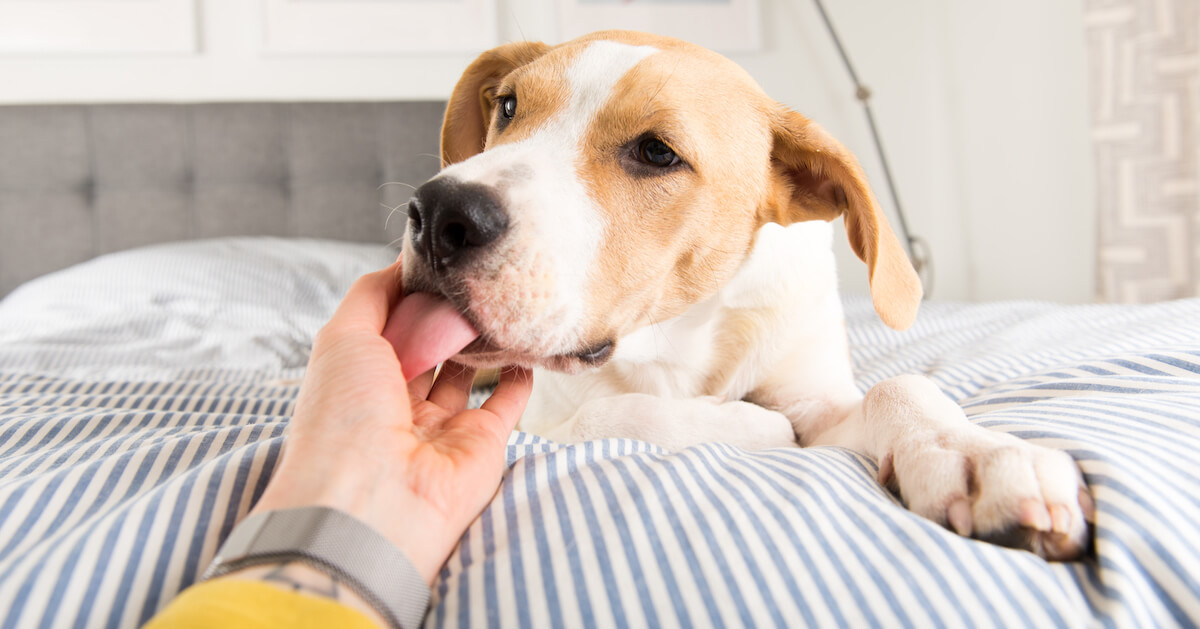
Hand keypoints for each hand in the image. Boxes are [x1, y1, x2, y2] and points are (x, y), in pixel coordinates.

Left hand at [249, 259, 531, 583]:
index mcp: (358, 381)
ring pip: (467, 371)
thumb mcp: (340, 337)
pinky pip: (506, 403)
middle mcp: (397, 404)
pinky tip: (525, 343)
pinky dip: (519, 374)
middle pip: (429, 347)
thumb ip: (371, 295)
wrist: (372, 501)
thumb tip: (401, 265)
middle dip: (446, 313)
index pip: (388, 328)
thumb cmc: (343, 419)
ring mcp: (441, 426)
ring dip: (481, 338)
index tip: (436, 259)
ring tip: (498, 298)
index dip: (409, 295)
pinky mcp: (482, 444)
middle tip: (471, 275)